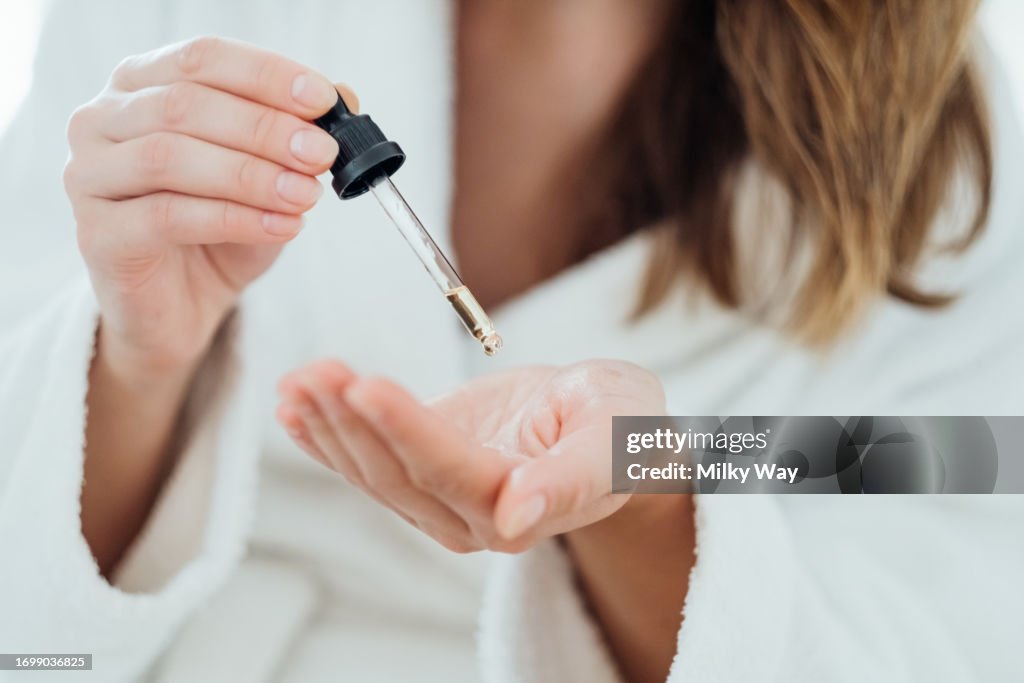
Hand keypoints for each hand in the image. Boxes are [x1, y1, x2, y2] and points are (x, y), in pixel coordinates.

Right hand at [64, 36, 348, 375]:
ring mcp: (89, 176)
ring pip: (170, 157)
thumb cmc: (220, 230)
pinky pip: (168, 217)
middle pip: (185, 104)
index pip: (202, 59)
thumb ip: (297, 132)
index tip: (323, 100)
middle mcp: (103, 121)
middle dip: (265, 129)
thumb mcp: (269, 174)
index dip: (266, 76)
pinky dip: (236, 219)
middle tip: (321, 154)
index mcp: (141, 85)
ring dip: (251, 175)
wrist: (182, 306)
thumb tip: (343, 96)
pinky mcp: (98, 234)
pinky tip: (282, 226)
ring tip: (307, 196)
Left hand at [275, 359, 665, 551]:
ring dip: (329, 424)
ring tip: (298, 379)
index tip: (365, 385)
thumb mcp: (616, 439)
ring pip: (372, 470)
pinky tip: (293, 407)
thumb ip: (573, 479)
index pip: (449, 470)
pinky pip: (366, 460)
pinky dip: (325, 436)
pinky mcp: (423, 471)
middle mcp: (470, 516)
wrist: (608, 426)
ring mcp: (441, 498)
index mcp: (519, 510)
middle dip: (351, 421)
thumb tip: (518, 518)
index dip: (406, 430)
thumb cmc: (623, 427)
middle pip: (397, 473)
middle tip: (316, 372)